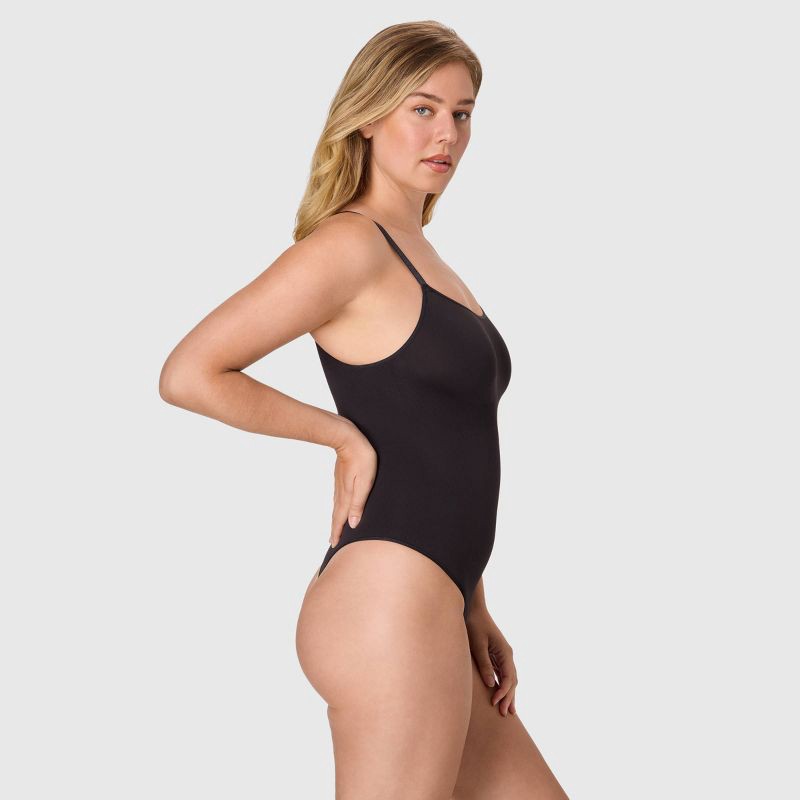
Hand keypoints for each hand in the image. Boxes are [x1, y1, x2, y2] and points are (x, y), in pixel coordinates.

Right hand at [329, 421, 376, 547]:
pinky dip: (338, 506)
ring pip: (337, 506)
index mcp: (347, 495)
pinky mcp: (341, 477)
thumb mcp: (365, 482)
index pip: (342, 518)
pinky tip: (339, 505)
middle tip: (332, 541)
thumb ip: (359, 503)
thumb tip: (353, 524)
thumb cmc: (362, 458)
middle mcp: (341, 492)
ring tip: (335, 526)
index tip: (334, 545)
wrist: (347, 437)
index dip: (338, 532)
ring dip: (336, 518)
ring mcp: (339, 484)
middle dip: (335, 528)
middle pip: (337, 514)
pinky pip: (338, 496)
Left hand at [465, 608, 517, 716]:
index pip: (509, 678)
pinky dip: (502, 685)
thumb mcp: (477, 645)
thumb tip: (491, 685)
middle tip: (505, 714)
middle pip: (512, 680)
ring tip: (507, 710)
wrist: (472, 609)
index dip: (504, 692)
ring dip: (508, 693)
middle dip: (509, 697)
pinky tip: (499, 694)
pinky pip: (502, 673)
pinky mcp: (495, 654)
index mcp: (505, 652)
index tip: (495, 703)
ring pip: (509, 678)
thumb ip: (484, 664)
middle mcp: (506, 654)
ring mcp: (502, 655)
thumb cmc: (474, 625)